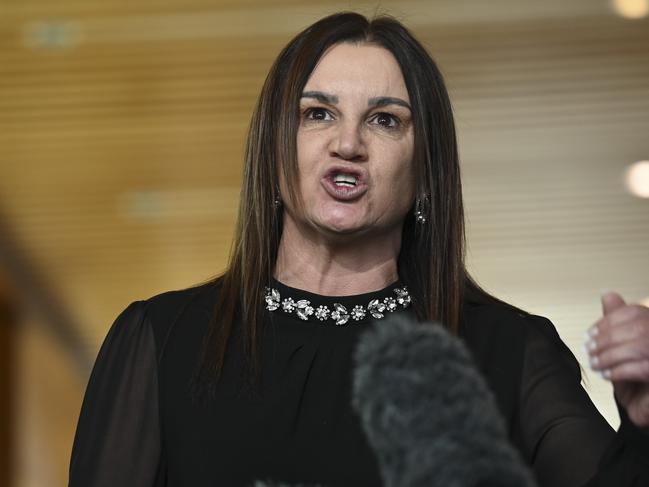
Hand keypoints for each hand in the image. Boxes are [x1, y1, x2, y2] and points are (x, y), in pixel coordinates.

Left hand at [585, 291, 648, 428]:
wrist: (643, 409)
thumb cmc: (634, 378)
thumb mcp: (620, 347)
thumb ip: (616, 323)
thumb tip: (609, 295)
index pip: (636, 312)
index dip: (609, 320)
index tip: (590, 333)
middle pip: (639, 327)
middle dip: (607, 338)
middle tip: (589, 349)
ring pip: (641, 346)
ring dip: (611, 355)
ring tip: (595, 364)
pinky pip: (643, 368)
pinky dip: (620, 370)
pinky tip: (608, 375)